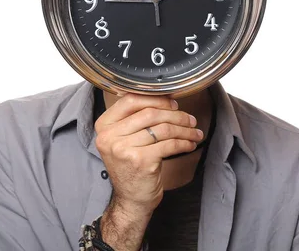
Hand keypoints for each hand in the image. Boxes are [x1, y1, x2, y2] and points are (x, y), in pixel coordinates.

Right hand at [95, 94, 202, 248]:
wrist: (130, 199)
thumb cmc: (130, 167)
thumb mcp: (123, 140)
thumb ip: (134, 119)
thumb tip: (164, 98)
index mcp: (104, 126)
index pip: (130, 100)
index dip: (155, 99)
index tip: (172, 103)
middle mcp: (110, 136)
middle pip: (150, 113)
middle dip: (175, 114)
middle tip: (189, 119)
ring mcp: (124, 149)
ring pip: (162, 129)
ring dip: (184, 129)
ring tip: (194, 132)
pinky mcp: (141, 161)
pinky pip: (169, 144)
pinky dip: (184, 142)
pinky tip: (190, 144)